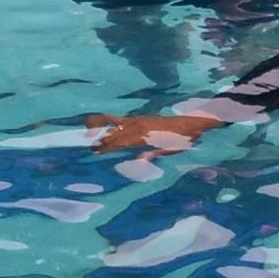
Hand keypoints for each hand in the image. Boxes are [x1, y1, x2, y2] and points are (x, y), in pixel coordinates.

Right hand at [85, 111, 216, 153]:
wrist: (190, 123)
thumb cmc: (181, 140)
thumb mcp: (170, 150)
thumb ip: (154, 154)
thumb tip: (140, 160)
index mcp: (146, 136)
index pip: (123, 141)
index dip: (109, 146)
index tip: (97, 151)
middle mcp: (140, 126)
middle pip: (116, 132)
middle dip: (102, 140)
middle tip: (89, 148)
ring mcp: (139, 120)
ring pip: (116, 123)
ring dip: (103, 129)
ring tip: (88, 133)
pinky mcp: (140, 118)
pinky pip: (122, 119)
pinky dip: (111, 122)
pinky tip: (104, 126)